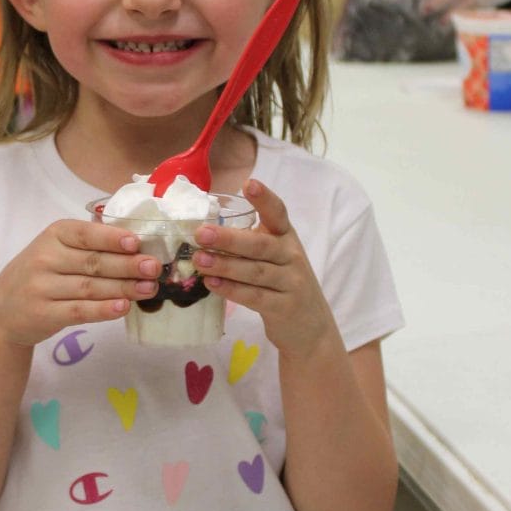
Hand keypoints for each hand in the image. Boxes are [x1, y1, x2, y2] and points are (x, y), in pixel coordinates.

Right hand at [0, 219, 159, 347]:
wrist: (3, 310)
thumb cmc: (41, 274)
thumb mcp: (56, 249)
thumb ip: (89, 245)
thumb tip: (136, 245)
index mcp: (53, 235)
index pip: (85, 234)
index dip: (111, 238)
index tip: (136, 243)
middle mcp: (45, 258)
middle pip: (93, 262)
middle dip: (127, 265)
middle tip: (154, 268)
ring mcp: (42, 287)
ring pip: (90, 287)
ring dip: (124, 288)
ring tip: (150, 289)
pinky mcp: (44, 314)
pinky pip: (79, 311)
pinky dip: (103, 309)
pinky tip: (123, 307)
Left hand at [191, 181, 338, 357]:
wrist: (311, 327)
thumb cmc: (283, 285)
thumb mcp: (274, 259)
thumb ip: (249, 244)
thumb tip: (203, 234)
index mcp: (287, 238)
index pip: (278, 213)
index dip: (265, 199)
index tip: (249, 184)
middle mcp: (292, 256)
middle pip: (260, 244)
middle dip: (229, 239)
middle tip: (201, 233)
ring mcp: (291, 283)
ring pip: (256, 271)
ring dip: (225, 265)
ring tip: (199, 260)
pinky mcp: (285, 308)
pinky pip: (255, 297)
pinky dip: (232, 290)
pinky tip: (212, 284)